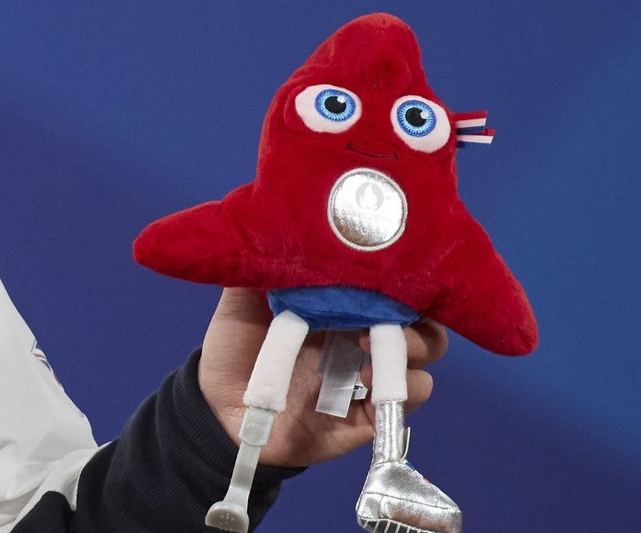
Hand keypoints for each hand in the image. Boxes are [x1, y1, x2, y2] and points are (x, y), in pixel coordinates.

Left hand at [197, 287, 447, 466]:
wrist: (217, 407)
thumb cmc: (236, 349)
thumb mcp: (242, 301)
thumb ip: (265, 269)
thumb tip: (284, 224)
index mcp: (343, 309)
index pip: (393, 291)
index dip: (405, 280)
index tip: (397, 268)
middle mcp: (363, 341)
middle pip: (422, 325)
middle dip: (420, 318)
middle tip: (390, 316)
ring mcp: (368, 379)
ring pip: (421, 362)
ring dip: (412, 351)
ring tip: (370, 347)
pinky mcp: (365, 417)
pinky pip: (404, 404)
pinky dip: (401, 391)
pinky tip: (367, 382)